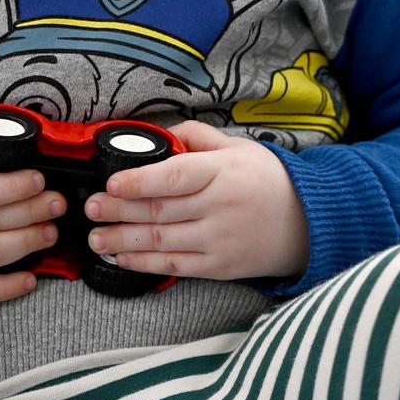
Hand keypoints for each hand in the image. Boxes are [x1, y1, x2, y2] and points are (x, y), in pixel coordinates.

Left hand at [84, 122, 308, 280]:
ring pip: (161, 241)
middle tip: (91, 209)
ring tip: (96, 238)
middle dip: (119, 211)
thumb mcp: (238, 147)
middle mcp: (219, 207)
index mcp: (221, 172)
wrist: (308, 223)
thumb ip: (197, 137)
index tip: (111, 183)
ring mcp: (218, 239)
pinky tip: (121, 258)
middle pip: (160, 210)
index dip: (139, 182)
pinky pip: (174, 266)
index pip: (174, 176)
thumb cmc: (268, 181)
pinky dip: (144, 263)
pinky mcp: (218, 266)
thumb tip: (157, 133)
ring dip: (123, 240)